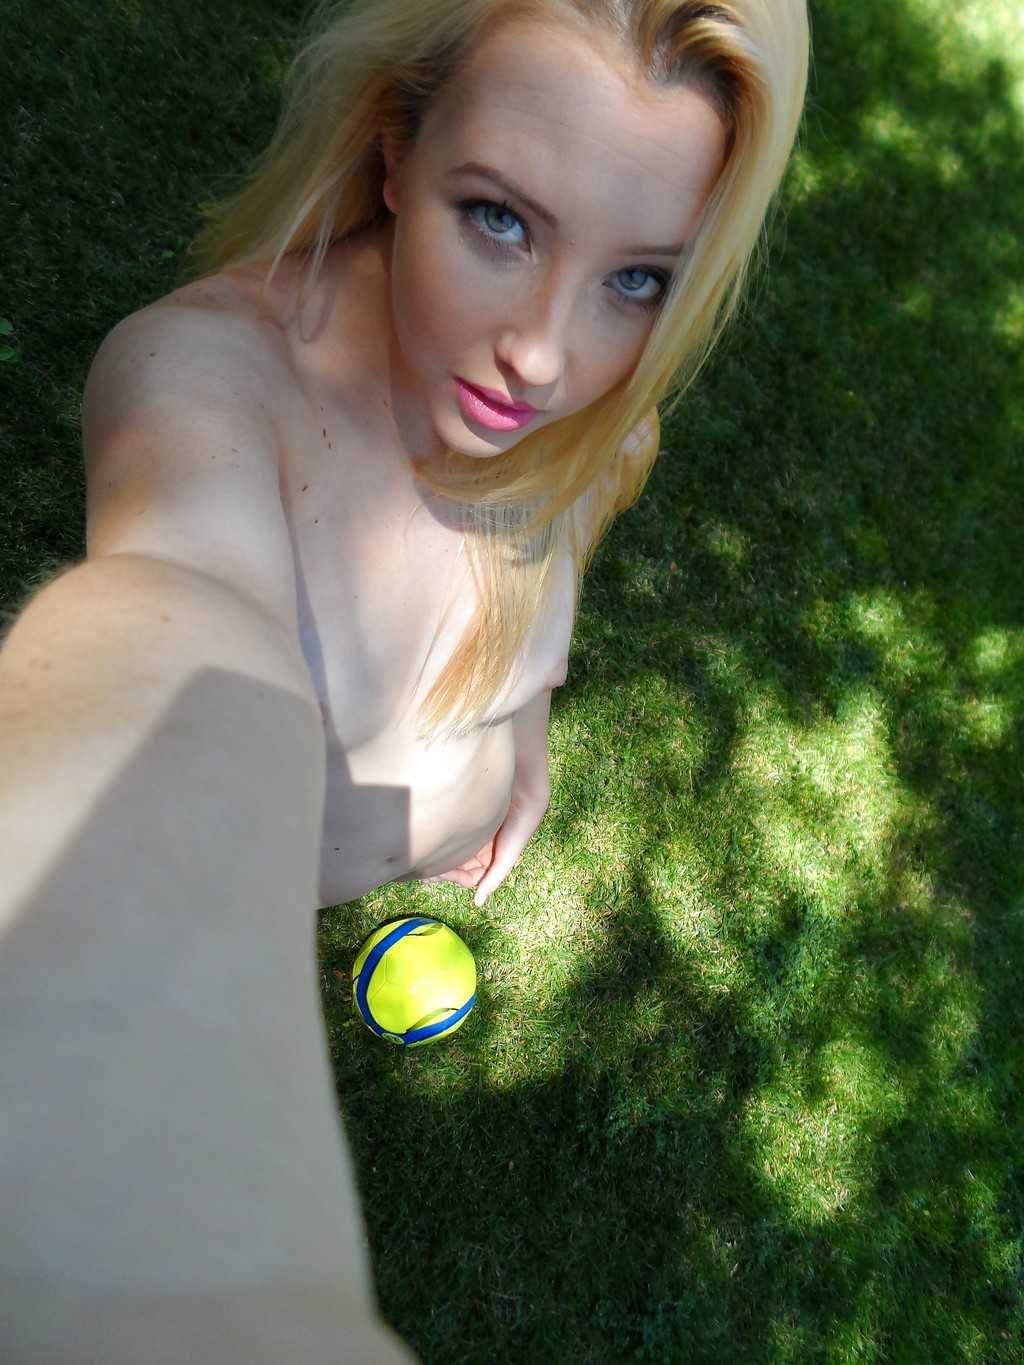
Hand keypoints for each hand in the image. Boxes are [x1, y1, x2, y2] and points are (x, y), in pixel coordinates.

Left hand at [426, 786, 547, 906]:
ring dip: (439, 860)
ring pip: (451, 855)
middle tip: (425, 871)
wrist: (521, 797)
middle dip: (442, 872)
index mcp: (489, 863)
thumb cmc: (517, 830)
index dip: (454, 878)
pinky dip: (441, 842)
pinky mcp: (464, 823)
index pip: (468, 879)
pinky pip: (450, 837)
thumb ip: (493, 880)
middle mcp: (479, 853)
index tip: (440, 873)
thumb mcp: (506, 857)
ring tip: (423, 859)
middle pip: (457, 869)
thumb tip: (478, 903)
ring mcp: (472, 839)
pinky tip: (430, 843)